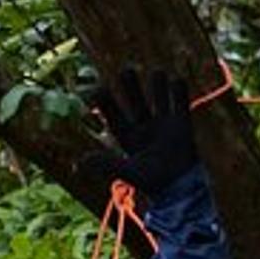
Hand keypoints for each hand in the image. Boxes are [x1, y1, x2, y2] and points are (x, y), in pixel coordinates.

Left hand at [86, 66, 197, 195]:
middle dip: (131, 87)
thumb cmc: (152, 181)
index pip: (113, 115)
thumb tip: (78, 164)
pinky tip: (176, 80)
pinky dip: (178, 93)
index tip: (98, 88)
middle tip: (127, 70)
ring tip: (156, 71)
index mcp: (127, 138)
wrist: (181, 188)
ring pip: (157, 99)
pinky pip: (179, 104)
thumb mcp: (127, 172)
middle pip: (135, 102)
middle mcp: (143, 128)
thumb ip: (105, 165)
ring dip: (157, 86)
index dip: (106, 102)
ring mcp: (163, 125)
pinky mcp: (181, 126)